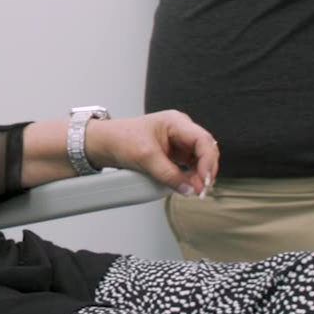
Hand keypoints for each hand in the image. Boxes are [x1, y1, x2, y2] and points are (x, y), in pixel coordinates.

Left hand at [87, 110, 217, 196]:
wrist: (106, 143)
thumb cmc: (122, 139)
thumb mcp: (146, 157)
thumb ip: (168, 174)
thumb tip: (189, 189)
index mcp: (176, 122)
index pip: (203, 140)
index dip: (208, 161)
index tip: (204, 180)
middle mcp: (181, 130)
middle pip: (206, 150)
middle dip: (207, 170)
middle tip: (201, 190)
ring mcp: (179, 142)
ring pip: (201, 160)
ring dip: (201, 175)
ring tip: (195, 191)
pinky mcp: (175, 154)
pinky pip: (191, 166)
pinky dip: (193, 177)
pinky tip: (190, 186)